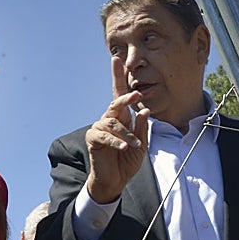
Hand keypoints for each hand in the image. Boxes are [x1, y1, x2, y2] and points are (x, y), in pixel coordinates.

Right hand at [85, 56, 148, 203]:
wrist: (115, 179)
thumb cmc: (127, 160)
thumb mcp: (141, 145)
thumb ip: (142, 129)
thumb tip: (145, 111)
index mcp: (121, 118)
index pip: (120, 95)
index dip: (118, 77)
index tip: (118, 60)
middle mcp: (109, 119)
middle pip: (116, 102)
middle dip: (127, 98)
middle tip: (137, 94)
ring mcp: (100, 128)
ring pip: (113, 122)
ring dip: (127, 134)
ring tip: (135, 146)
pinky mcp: (93, 139)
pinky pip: (105, 136)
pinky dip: (117, 141)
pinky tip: (126, 147)